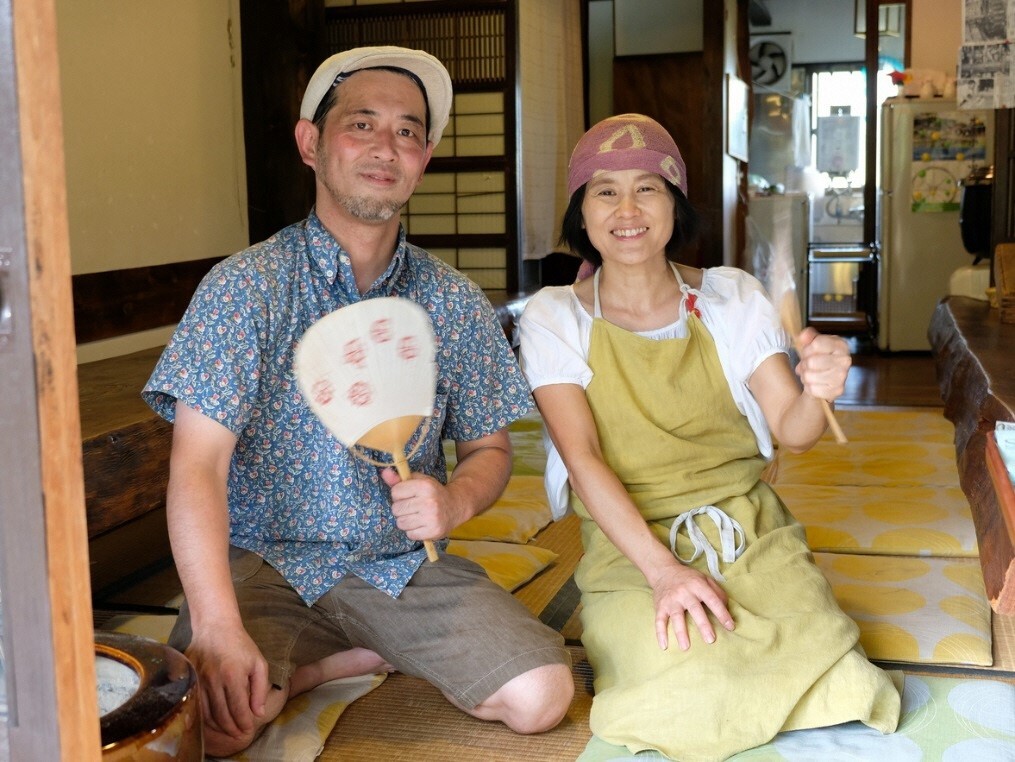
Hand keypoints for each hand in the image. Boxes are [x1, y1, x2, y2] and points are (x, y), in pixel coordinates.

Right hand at [186, 624, 269, 740]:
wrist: (215, 626)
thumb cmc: (240, 645)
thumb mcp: (258, 662)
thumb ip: (260, 689)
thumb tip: (259, 713)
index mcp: (233, 675)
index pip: (238, 708)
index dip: (244, 724)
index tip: (248, 731)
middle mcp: (213, 680)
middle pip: (221, 715)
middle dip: (231, 729)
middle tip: (239, 735)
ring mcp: (198, 680)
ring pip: (206, 713)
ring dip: (217, 727)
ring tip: (227, 730)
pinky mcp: (189, 679)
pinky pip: (195, 705)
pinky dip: (203, 718)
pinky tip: (211, 721)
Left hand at [382, 467, 466, 540]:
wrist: (455, 506)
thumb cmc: (433, 493)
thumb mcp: (419, 481)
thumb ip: (399, 479)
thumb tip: (384, 473)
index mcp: (425, 486)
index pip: (395, 492)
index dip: (399, 494)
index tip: (408, 495)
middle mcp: (428, 502)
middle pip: (396, 509)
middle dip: (401, 509)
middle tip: (413, 507)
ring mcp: (431, 518)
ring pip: (401, 523)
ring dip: (406, 521)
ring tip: (416, 516)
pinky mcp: (433, 531)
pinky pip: (410, 534)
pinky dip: (413, 531)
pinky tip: (422, 524)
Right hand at [651, 564, 734, 650]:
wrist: (663, 570)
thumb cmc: (688, 578)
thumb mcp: (705, 579)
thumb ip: (717, 592)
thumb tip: (726, 608)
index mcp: (698, 586)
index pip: (712, 600)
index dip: (722, 613)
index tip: (730, 627)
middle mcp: (684, 593)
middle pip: (695, 609)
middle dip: (703, 625)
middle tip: (710, 640)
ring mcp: (671, 600)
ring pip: (676, 617)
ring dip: (681, 632)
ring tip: (685, 647)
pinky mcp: (660, 606)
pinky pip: (659, 620)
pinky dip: (660, 633)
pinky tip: (664, 645)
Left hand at [793, 328, 850, 401]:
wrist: (827, 378)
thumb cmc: (820, 357)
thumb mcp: (814, 343)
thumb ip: (808, 337)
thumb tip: (803, 335)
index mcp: (841, 345)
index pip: (816, 344)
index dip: (807, 349)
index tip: (808, 352)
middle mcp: (845, 360)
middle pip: (811, 362)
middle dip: (804, 364)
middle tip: (807, 365)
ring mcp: (842, 377)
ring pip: (809, 376)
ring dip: (805, 376)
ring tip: (810, 373)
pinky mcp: (837, 390)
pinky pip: (812, 389)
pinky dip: (808, 387)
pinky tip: (814, 383)